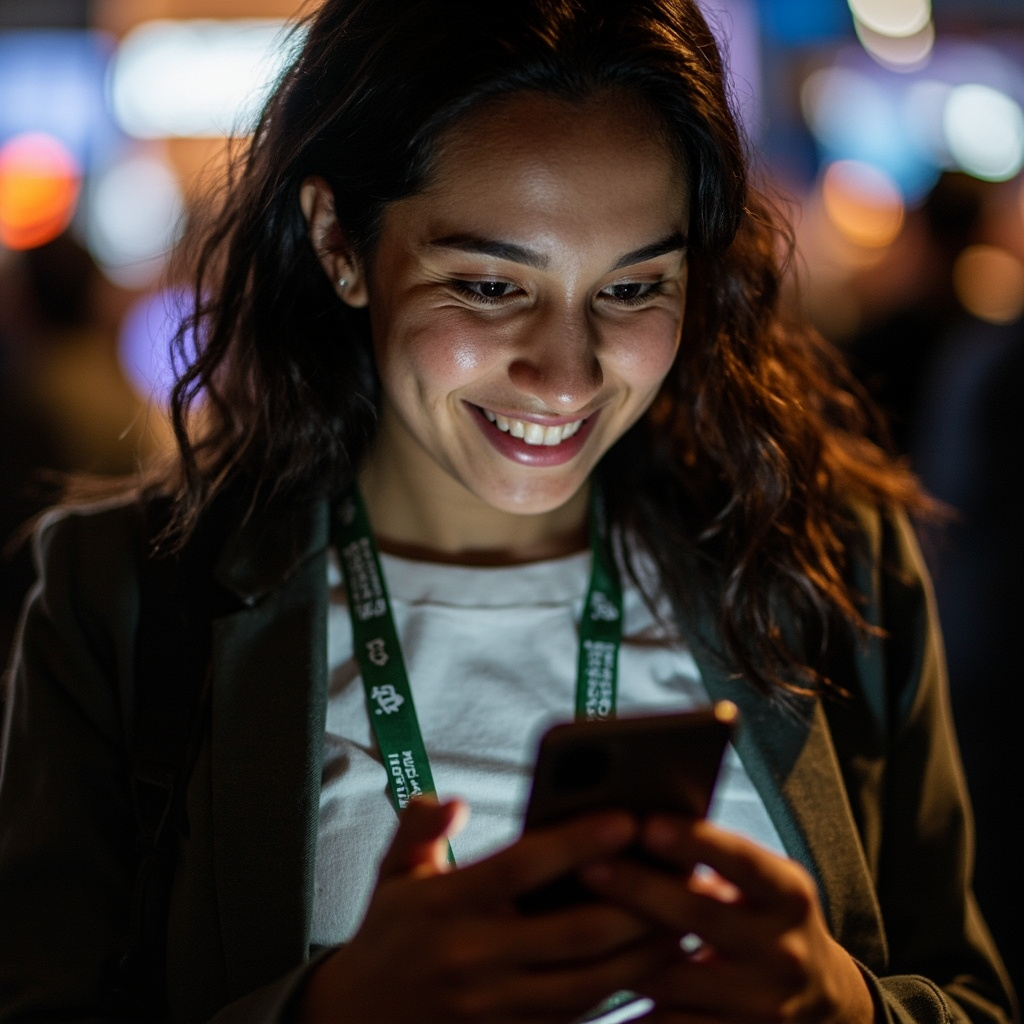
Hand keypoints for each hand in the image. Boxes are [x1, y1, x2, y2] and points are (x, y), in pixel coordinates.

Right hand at [297, 798, 677, 1022]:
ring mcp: (496, 1007)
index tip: (626, 817)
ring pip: (589, 983)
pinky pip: (581, 1018)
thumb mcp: (390, 873)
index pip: (521, 868)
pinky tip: (658, 964)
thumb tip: (453, 803)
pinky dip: (622, 990)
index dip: (577, 842)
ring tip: (690, 918)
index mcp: (445, 906)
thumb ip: (419, 829)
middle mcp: (474, 959)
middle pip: (573, 933)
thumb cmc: (388, 936)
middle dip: (637, 903)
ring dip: (645, 952)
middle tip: (686, 872)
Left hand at [581, 817, 875, 1023]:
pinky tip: (589, 983)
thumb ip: (717, 860)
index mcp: (789, 895)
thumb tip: (638, 823)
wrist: (826, 1005)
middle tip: (587, 866)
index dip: (695, 841)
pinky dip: (629, 1008)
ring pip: (675, 978)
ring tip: (573, 923)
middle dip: (639, 889)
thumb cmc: (769, 920)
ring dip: (621, 951)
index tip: (646, 822)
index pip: (742, 861)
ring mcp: (763, 1006)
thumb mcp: (764, 885)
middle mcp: (783, 951)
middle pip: (700, 918)